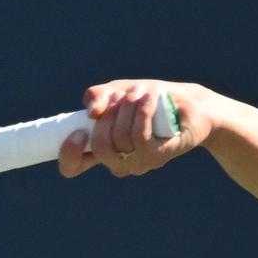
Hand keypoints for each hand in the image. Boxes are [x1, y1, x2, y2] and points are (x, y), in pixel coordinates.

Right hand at [58, 80, 203, 177]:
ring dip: (127, 109)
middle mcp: (119, 161)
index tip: (78, 131)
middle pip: (99, 149)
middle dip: (108, 117)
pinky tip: (148, 99)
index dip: (69, 153)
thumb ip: (97, 96)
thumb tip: (92, 112)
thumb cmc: (149, 100)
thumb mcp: (117, 91)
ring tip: (139, 93)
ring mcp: (140, 162)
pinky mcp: (160, 156)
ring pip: (121, 139)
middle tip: (119, 98)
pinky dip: (142, 113)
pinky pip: (141, 138)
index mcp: (101, 149)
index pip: (73, 166)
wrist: (188, 102)